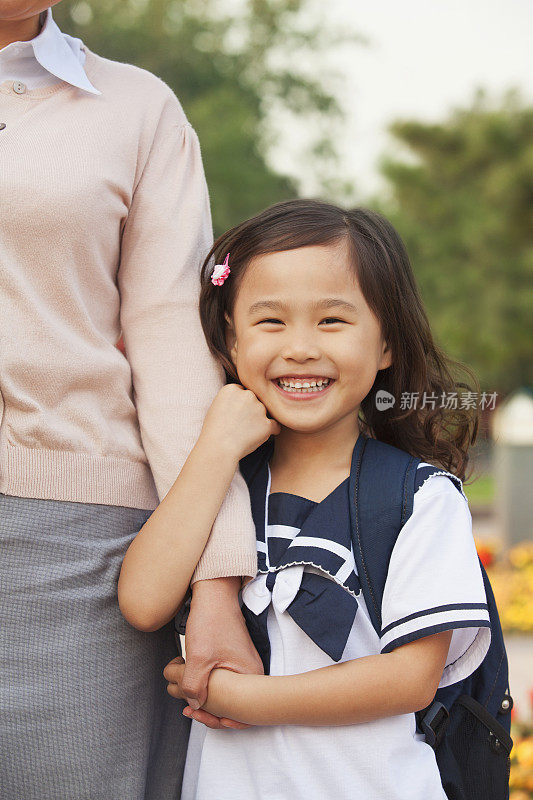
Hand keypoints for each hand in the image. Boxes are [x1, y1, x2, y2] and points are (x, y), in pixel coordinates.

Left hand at [166, 576, 263, 728]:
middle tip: (186, 706)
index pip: (237, 713)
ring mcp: (243, 666)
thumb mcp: (199, 657)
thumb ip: (194, 686)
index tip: (194, 714)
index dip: (214, 719)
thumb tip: (194, 706)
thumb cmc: (212, 621)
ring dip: (203, 695)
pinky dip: (206, 685)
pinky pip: (221, 682)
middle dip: (207, 709)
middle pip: (230, 706)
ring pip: (223, 694)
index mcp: (251, 675)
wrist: (214, 594)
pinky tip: (189, 681)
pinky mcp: (233, 661)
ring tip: (183, 690)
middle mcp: (252, 674)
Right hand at [200, 384, 279, 461]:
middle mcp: (248, 394)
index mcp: (232, 389)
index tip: (236, 415)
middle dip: (251, 410)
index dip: (240, 405)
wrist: (218, 448)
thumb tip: (243, 402)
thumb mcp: (215, 407)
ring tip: (245, 434)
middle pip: (255, 400)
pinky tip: (260, 436)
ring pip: (264, 413)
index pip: (243, 392)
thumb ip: (231, 400)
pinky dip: (270, 431)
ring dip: (259, 421)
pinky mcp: (267, 424)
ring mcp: (259, 409)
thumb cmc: (213, 431)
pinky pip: (274, 426)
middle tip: (241, 425)